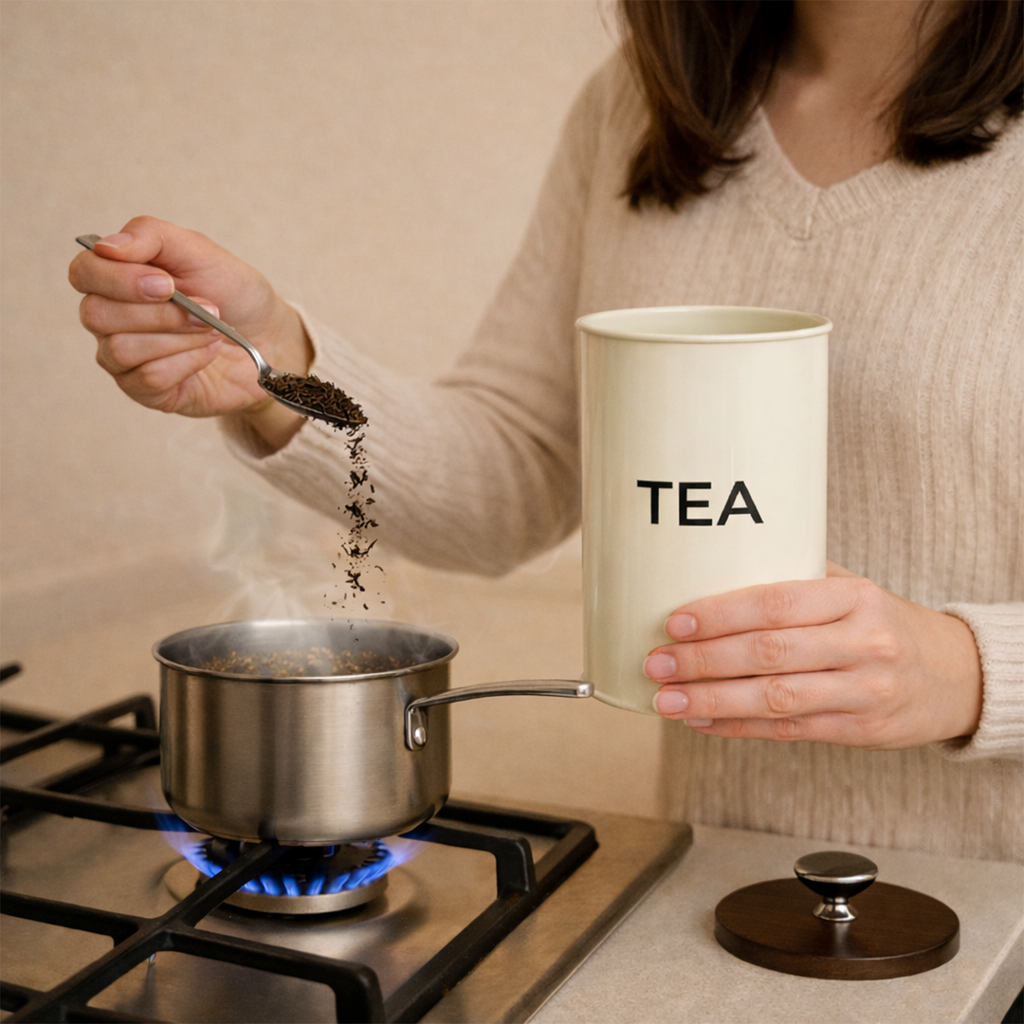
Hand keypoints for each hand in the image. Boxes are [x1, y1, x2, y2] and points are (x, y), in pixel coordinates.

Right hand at [68, 216, 310, 445]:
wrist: (270, 338)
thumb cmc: (232, 294)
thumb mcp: (200, 252)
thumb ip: (151, 236)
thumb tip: (106, 246)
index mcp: (116, 277)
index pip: (83, 273)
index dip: (119, 279)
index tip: (166, 283)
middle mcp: (111, 319)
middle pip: (97, 315)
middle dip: (159, 313)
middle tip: (205, 309)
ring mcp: (124, 359)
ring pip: (122, 349)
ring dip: (178, 337)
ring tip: (211, 330)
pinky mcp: (147, 391)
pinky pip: (148, 379)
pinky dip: (187, 362)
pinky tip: (208, 354)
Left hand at [643, 562, 982, 748]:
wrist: (957, 675)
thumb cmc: (884, 622)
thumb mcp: (852, 589)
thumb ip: (794, 580)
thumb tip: (711, 572)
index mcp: (855, 598)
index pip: (777, 604)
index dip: (721, 614)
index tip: (675, 621)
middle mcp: (864, 644)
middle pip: (769, 654)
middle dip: (704, 661)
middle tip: (657, 663)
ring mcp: (865, 692)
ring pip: (775, 700)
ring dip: (712, 701)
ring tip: (667, 700)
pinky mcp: (861, 731)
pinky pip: (788, 731)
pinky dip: (738, 727)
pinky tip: (701, 722)